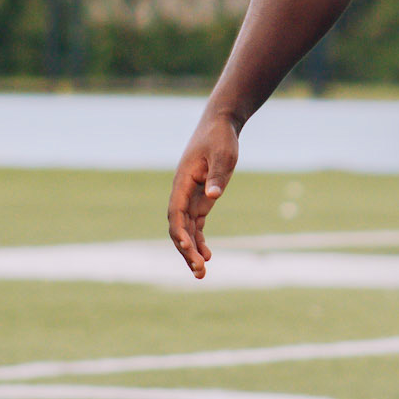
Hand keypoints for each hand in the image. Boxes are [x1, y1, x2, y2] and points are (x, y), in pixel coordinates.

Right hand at [167, 111, 240, 276]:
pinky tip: (207, 255)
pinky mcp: (201, 200)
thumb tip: (213, 195)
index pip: (176, 212)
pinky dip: (199, 240)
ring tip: (201, 273)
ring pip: (186, 230)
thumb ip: (218, 174)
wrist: (220, 125)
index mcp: (182, 182)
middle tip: (199, 271)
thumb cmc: (220, 138)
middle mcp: (182, 193)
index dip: (180, 233)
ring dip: (192, 250)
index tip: (189, 249)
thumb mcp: (223, 154)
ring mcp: (190, 197)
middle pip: (178, 227)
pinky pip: (196, 225)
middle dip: (186, 250)